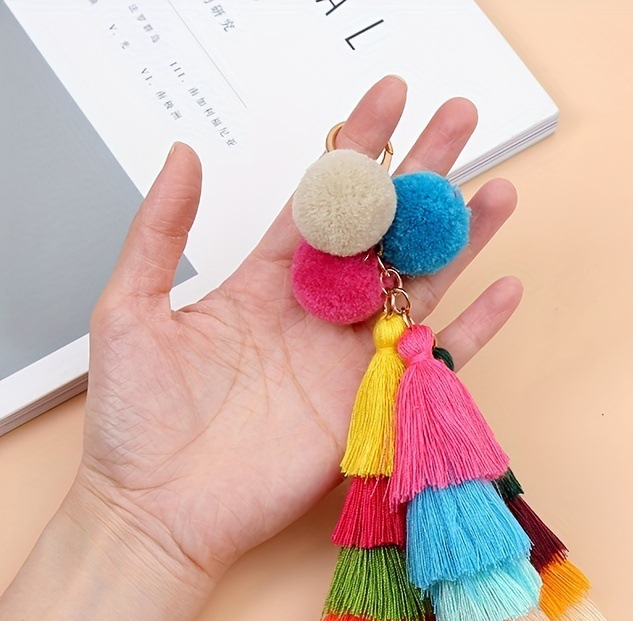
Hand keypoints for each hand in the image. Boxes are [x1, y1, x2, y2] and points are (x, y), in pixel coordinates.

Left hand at [70, 76, 521, 581]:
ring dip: (459, 240)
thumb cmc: (137, 419)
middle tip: (461, 122)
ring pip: (419, 286)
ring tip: (496, 191)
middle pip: (384, 234)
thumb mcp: (129, 312)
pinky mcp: (373, 406)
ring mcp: (350, 359)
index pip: (323, 202)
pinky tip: (503, 289)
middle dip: (423, 177)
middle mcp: (318, 313)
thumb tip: (183, 155)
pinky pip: (434, 361)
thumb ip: (158, 233)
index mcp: (266, 282)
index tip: (390, 98)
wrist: (161, 510)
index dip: (358, 149)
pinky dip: (472, 329)